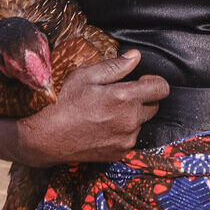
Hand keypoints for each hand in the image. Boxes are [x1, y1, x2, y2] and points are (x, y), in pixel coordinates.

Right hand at [13, 51, 168, 166]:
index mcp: (125, 98)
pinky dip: (123, 131)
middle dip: (142, 98)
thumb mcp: (85, 76)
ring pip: (141, 123)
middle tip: (119, 95)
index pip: (161, 88)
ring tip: (106, 112)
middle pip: (154, 106)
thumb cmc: (63, 103)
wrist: (47, 138)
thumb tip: (136, 56)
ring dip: (131, 116)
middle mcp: (130, 121)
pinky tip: (103, 126)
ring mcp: (126, 139)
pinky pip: (130, 138)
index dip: (154, 81)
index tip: (142, 79)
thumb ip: (115, 66)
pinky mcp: (120, 153)